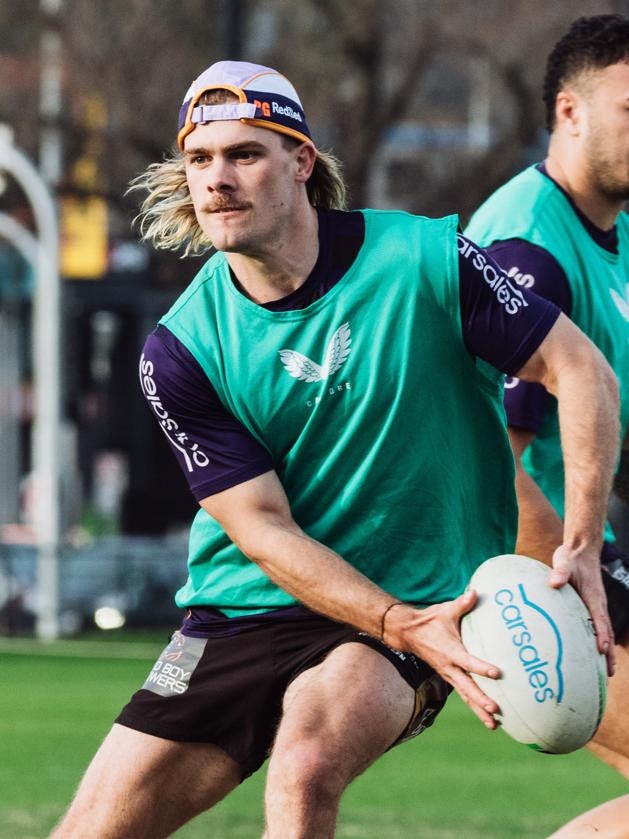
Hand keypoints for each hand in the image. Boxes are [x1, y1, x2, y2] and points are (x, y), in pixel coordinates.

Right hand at [385, 591, 500, 727]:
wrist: (409, 634)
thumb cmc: (430, 620)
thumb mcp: (445, 610)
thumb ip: (462, 604)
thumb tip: (475, 592)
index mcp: (450, 651)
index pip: (467, 661)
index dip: (481, 667)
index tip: (497, 673)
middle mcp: (449, 667)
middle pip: (466, 687)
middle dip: (480, 699)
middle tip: (495, 710)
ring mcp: (449, 675)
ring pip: (465, 696)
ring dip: (479, 710)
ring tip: (494, 725)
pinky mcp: (450, 678)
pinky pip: (464, 695)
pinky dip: (475, 707)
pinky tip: (488, 718)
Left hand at [550, 544, 614, 675]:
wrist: (582, 549)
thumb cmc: (572, 557)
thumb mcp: (564, 561)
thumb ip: (560, 572)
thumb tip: (555, 582)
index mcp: (593, 597)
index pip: (599, 619)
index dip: (601, 635)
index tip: (602, 651)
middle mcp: (598, 603)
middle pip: (606, 631)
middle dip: (608, 652)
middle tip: (609, 673)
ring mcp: (596, 605)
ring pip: (604, 631)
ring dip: (607, 650)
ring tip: (607, 670)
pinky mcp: (591, 605)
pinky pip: (598, 625)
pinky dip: (600, 639)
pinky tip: (595, 651)